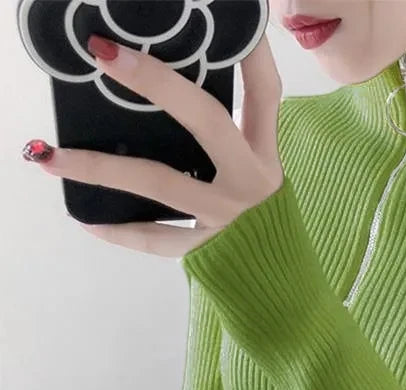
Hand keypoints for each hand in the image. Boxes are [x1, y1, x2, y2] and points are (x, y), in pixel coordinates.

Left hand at [25, 33, 283, 256]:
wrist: (280, 275)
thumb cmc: (263, 216)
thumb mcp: (259, 170)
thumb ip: (232, 133)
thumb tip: (174, 90)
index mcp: (264, 155)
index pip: (264, 93)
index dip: (248, 52)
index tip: (228, 17)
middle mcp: (250, 181)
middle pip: (208, 122)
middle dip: (159, 84)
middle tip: (106, 56)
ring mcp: (227, 217)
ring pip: (161, 184)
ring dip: (102, 168)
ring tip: (52, 157)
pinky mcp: (207, 248)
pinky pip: (159, 239)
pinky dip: (120, 232)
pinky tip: (86, 219)